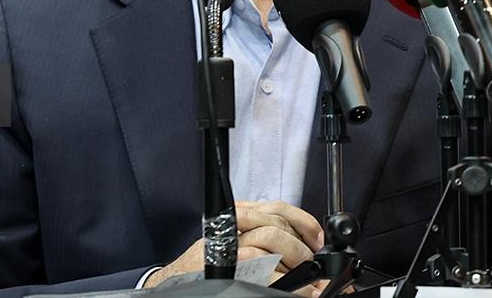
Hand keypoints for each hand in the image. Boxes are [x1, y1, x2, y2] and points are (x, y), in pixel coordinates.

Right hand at [142, 200, 325, 289]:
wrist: (174, 282)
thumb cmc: (204, 265)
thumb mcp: (234, 241)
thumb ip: (262, 235)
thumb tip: (304, 246)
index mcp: (237, 215)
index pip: (276, 207)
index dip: (303, 220)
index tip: (317, 237)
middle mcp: (231, 225)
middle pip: (275, 224)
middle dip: (300, 247)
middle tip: (313, 265)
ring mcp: (227, 244)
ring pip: (269, 240)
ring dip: (293, 260)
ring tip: (306, 278)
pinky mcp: (224, 263)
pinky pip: (256, 262)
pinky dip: (277, 275)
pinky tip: (288, 284)